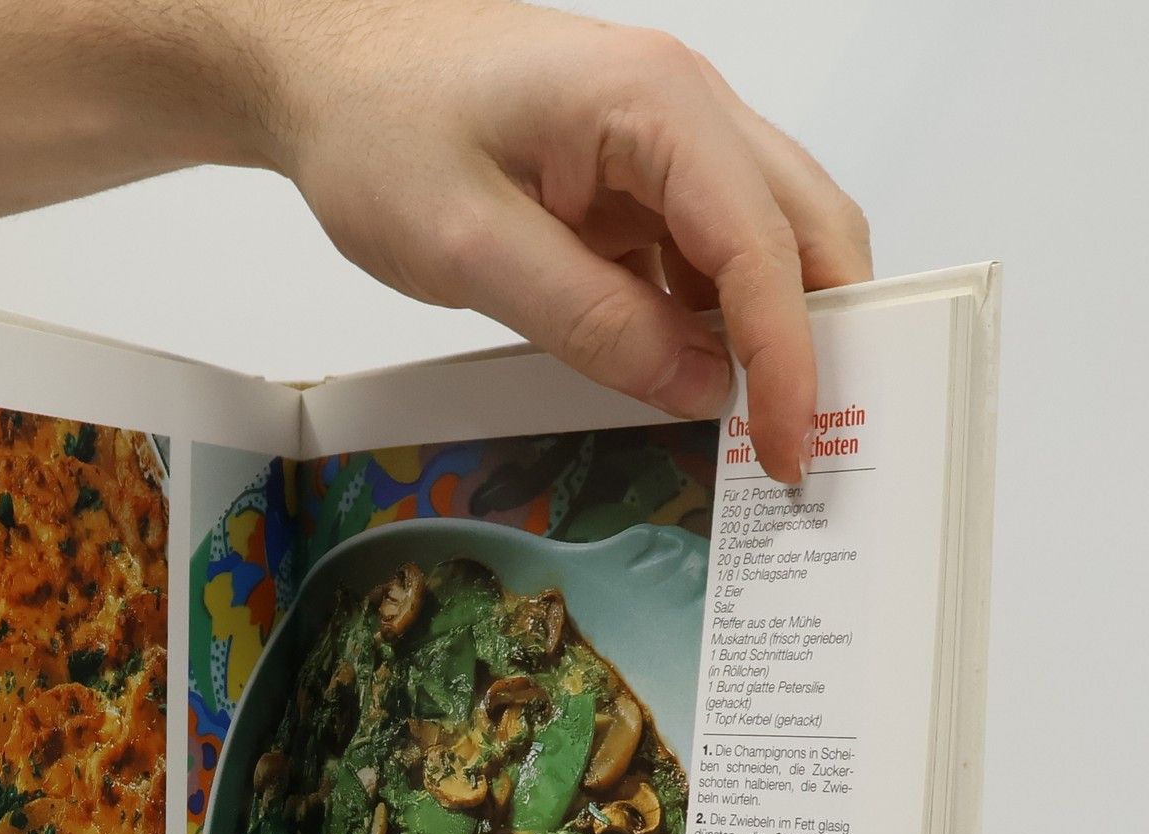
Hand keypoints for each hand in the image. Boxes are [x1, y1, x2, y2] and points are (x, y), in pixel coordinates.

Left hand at [254, 0, 871, 481]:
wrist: (329, 71)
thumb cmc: (380, 130)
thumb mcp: (471, 246)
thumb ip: (591, 321)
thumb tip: (697, 387)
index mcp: (655, 104)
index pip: (763, 245)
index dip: (788, 357)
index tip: (790, 447)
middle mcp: (684, 108)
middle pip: (805, 228)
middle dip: (819, 339)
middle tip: (803, 443)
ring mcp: (665, 141)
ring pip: (765, 242)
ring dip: (768, 332)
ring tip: (755, 428)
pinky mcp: (637, 176)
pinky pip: (704, 252)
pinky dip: (712, 320)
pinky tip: (691, 380)